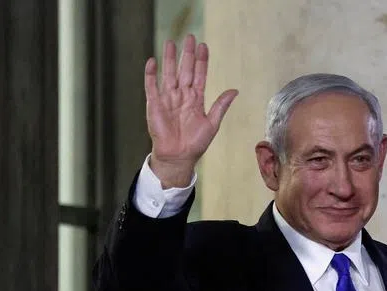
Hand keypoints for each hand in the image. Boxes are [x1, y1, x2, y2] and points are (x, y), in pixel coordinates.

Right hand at [144, 35, 238, 187]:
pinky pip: (151, 86)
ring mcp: (167, 99)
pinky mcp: (154, 104)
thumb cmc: (196, 143)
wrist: (179, 157)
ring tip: (170, 42)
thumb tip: (235, 90)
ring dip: (169, 59)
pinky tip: (153, 61)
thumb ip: (221, 106)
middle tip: (190, 37)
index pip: (199, 75)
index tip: (204, 46)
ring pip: (169, 74)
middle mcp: (181, 96)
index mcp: (196, 99)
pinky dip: (151, 74)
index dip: (201, 61)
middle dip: (187, 54)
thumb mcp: (212, 124)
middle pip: (184, 70)